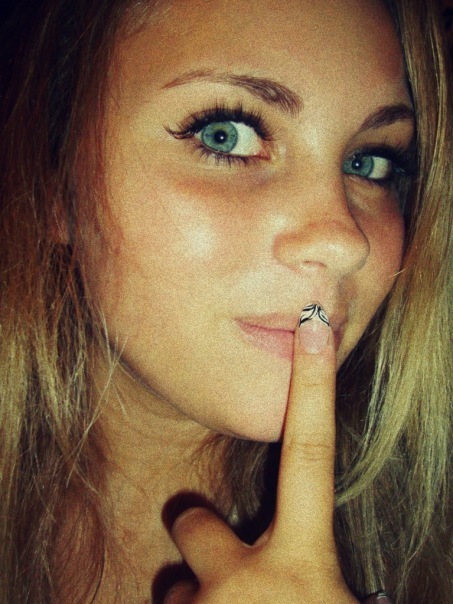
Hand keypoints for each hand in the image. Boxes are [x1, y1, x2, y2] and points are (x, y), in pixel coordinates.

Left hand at [165, 306, 358, 602]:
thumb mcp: (331, 598)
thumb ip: (312, 564)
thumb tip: (306, 556)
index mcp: (303, 565)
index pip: (309, 455)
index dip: (313, 384)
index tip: (313, 323)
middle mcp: (248, 581)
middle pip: (194, 523)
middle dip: (202, 536)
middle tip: (230, 577)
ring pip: (181, 583)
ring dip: (204, 598)